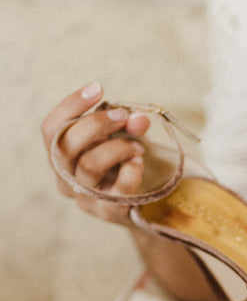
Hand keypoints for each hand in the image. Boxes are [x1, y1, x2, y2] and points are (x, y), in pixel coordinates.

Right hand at [41, 83, 150, 224]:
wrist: (143, 206)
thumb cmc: (123, 165)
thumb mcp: (121, 137)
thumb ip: (128, 123)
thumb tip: (137, 118)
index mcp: (59, 158)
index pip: (50, 129)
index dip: (70, 106)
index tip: (97, 88)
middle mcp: (65, 180)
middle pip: (66, 144)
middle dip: (97, 123)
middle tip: (123, 116)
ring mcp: (85, 199)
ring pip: (90, 164)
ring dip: (118, 146)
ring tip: (138, 146)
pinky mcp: (108, 213)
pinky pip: (118, 188)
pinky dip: (133, 169)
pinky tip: (139, 162)